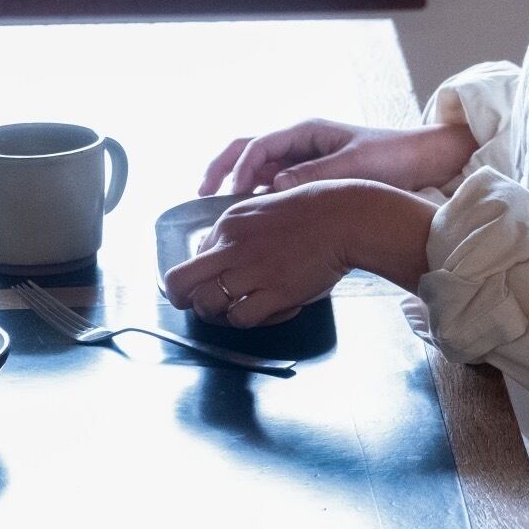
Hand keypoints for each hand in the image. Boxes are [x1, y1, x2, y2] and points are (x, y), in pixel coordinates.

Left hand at [161, 181, 435, 326]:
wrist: (349, 218)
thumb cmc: (318, 210)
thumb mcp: (267, 207)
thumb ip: (241, 231)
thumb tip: (224, 254)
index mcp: (228, 223)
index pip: (192, 258)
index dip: (205, 277)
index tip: (225, 282)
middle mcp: (231, 246)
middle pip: (179, 284)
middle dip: (187, 300)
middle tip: (210, 306)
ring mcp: (252, 270)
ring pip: (206, 306)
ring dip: (220, 314)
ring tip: (246, 309)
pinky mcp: (275, 291)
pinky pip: (241, 318)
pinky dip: (254, 321)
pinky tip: (275, 311)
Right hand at [199, 119, 476, 196]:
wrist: (426, 162)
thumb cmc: (394, 157)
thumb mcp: (355, 165)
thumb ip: (314, 174)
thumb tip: (274, 187)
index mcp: (307, 132)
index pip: (258, 145)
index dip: (239, 168)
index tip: (232, 194)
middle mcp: (301, 144)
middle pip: (248, 152)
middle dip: (223, 170)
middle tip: (203, 196)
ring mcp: (306, 162)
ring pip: (260, 172)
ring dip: (240, 189)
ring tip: (224, 215)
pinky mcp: (314, 181)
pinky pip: (278, 188)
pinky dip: (262, 201)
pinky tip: (258, 222)